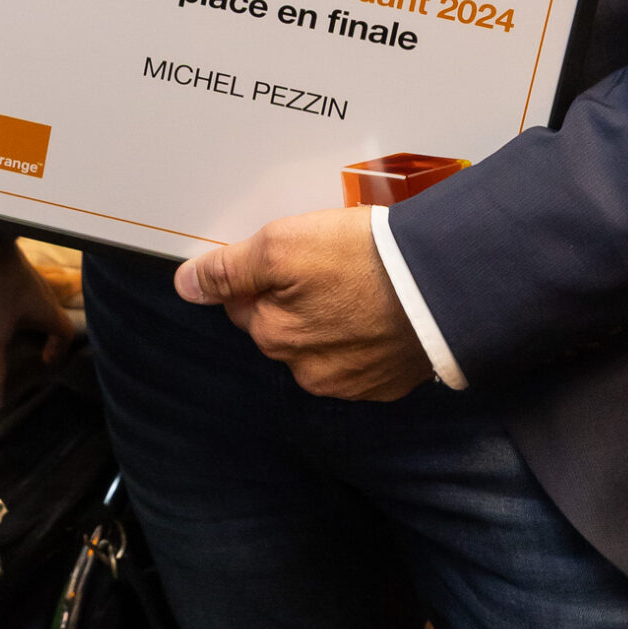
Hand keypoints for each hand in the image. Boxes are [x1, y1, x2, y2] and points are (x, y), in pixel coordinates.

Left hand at [0, 226, 73, 415]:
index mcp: (47, 310)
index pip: (64, 332)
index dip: (58, 348)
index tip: (44, 361)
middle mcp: (39, 294)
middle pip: (49, 316)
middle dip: (42, 334)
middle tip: (28, 351)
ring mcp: (21, 280)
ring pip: (30, 303)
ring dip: (23, 319)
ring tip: (9, 334)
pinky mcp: (2, 272)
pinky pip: (11, 293)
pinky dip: (6, 306)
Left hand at [175, 208, 431, 402]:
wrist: (441, 285)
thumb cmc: (361, 260)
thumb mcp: (281, 246)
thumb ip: (229, 268)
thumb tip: (186, 286)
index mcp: (276, 337)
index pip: (244, 304)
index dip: (261, 273)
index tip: (290, 255)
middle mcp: (308, 371)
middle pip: (283, 326)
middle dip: (295, 298)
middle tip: (329, 263)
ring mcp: (352, 382)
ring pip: (323, 344)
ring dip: (331, 318)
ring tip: (359, 282)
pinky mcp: (388, 381)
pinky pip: (363, 357)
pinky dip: (366, 335)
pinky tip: (380, 308)